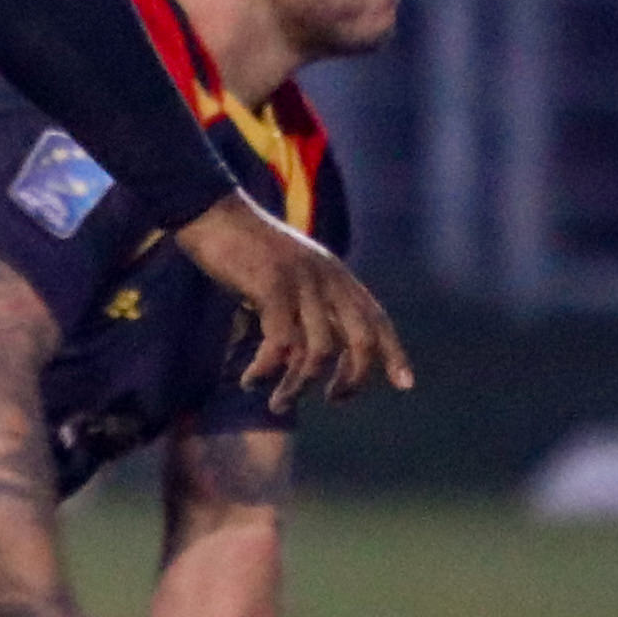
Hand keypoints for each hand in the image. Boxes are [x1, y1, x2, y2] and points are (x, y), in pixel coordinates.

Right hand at [171, 200, 404, 406]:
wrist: (212, 213)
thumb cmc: (243, 247)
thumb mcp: (289, 273)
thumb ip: (306, 303)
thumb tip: (308, 353)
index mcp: (335, 275)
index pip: (376, 318)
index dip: (394, 353)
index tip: (405, 384)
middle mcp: (327, 278)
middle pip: (361, 339)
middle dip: (354, 378)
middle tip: (334, 399)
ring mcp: (302, 282)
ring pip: (318, 351)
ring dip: (299, 386)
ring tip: (278, 404)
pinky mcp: (272, 286)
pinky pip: (281, 343)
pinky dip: (267, 370)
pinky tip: (251, 380)